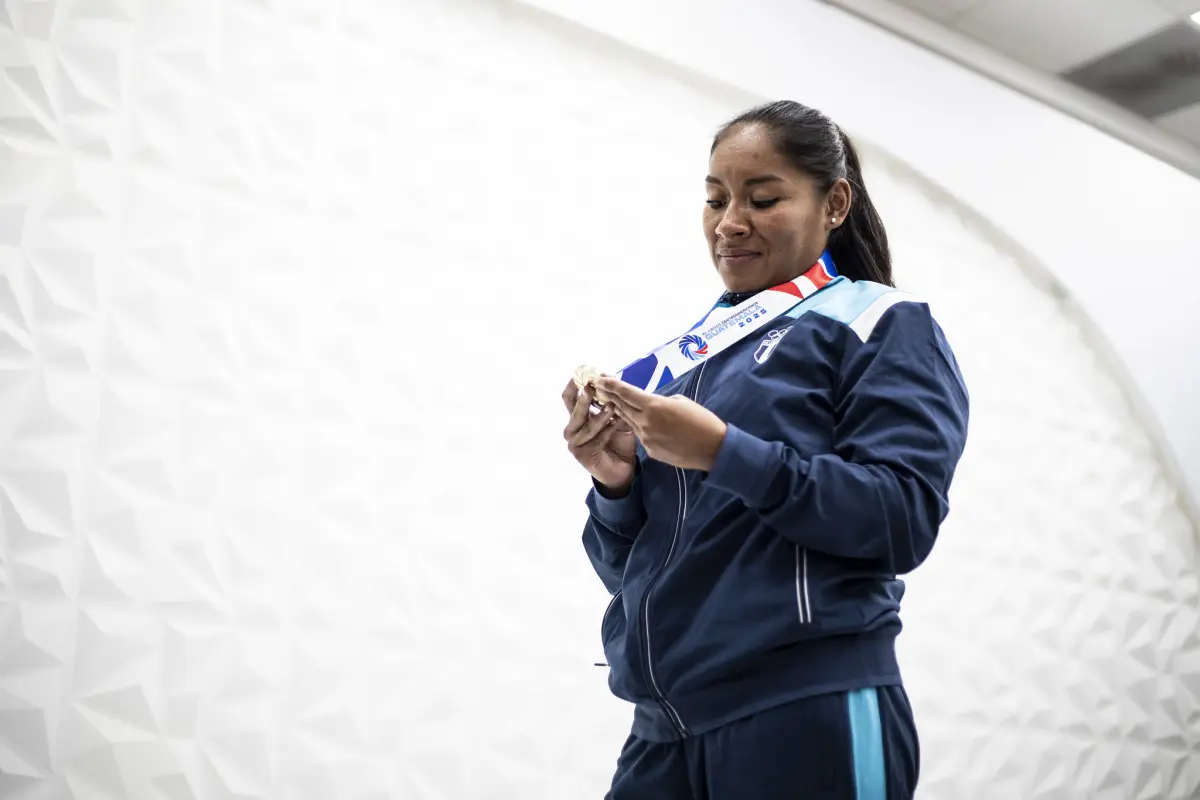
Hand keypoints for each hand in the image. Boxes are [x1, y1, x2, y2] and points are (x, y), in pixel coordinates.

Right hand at [561, 379, 637, 493]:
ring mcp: (574, 441)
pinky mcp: (581, 453)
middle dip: (586, 396)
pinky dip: (608, 431)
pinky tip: (616, 425)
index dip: (575, 383)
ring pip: (586, 423)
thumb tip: (611, 378)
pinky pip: (596, 438)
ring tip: (613, 406)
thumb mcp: (617, 418)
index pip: (569, 396)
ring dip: (601, 414)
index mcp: (577, 416)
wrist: (622, 469)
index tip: (587, 372)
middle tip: (595, 386)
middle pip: (572, 406)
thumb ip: (612, 403)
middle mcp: (572, 427)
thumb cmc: (618, 441)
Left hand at [593, 377, 727, 471]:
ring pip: (629, 421)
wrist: (713, 448)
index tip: (600, 379)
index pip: (626, 392)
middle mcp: (646, 422)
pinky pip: (641, 435)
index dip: (611, 385)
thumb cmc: (702, 420)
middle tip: (600, 388)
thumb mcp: (681, 401)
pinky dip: (639, 427)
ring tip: (612, 402)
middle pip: (622, 407)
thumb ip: (660, 401)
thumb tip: (649, 403)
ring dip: (621, 411)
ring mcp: (646, 438)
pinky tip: (638, 422)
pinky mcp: (651, 451)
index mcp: (654, 406)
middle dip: (611, 396)